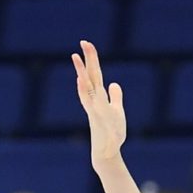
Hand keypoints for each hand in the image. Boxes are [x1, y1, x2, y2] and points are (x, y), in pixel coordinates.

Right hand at [72, 40, 126, 167]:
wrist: (108, 152)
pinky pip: (88, 102)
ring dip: (81, 71)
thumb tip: (114, 84)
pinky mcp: (95, 117)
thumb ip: (115, 97)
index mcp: (100, 97)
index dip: (92, 59)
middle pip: (91, 75)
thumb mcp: (117, 111)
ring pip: (86, 86)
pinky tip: (80, 79)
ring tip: (75, 56)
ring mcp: (94, 108)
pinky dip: (83, 90)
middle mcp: (94, 100)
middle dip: (87, 59)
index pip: (96, 74)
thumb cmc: (112, 134)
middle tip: (83, 41)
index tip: (87, 44)